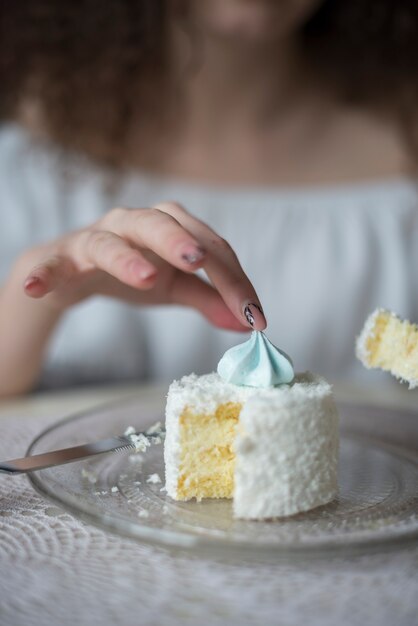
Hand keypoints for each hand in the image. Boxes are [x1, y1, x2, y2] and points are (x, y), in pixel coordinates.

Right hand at [22, 203, 266, 330]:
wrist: (74, 273)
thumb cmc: (132, 272)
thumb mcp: (175, 288)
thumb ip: (209, 299)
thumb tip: (249, 323)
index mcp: (168, 227)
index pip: (207, 247)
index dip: (233, 280)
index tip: (256, 316)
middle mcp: (133, 224)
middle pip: (158, 223)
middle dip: (180, 241)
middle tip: (199, 261)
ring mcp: (95, 239)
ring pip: (110, 240)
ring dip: (126, 257)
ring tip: (146, 278)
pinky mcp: (62, 259)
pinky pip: (53, 264)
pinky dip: (46, 274)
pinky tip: (37, 287)